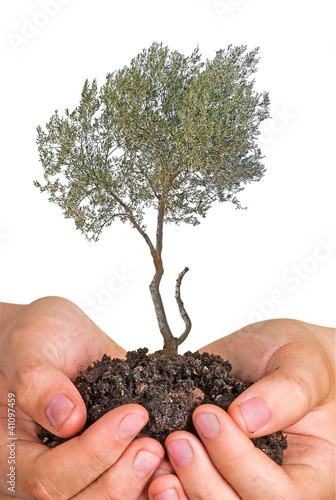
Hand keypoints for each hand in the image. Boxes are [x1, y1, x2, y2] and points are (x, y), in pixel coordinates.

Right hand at [0, 297, 163, 498]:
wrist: (57, 336)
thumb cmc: (35, 338)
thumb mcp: (29, 345)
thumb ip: (37, 381)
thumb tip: (66, 418)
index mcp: (12, 451)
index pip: (47, 478)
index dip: (93, 454)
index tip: (131, 416)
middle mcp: (41, 469)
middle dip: (120, 480)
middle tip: (152, 446)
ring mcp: (74, 470)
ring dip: (139, 487)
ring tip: (164, 454)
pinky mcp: (103, 462)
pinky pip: (125, 487)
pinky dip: (150, 482)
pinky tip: (171, 461)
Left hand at [147, 319, 334, 498]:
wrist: (273, 352)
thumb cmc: (300, 359)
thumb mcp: (305, 364)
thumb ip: (287, 391)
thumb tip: (246, 417)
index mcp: (307, 472)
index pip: (277, 495)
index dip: (238, 462)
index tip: (209, 415)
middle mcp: (269, 484)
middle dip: (202, 480)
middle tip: (179, 439)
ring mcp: (234, 478)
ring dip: (179, 488)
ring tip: (159, 453)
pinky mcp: (205, 465)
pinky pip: (184, 489)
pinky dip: (163, 483)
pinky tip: (151, 465)